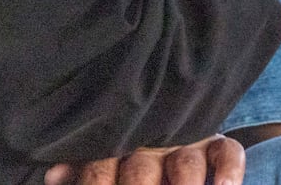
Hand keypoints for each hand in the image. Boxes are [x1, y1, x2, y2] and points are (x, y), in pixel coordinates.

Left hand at [44, 135, 244, 184]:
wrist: (169, 104)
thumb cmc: (126, 145)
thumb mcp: (103, 152)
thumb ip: (81, 166)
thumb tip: (51, 176)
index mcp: (119, 141)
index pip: (102, 165)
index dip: (96, 184)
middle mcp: (153, 140)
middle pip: (142, 170)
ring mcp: (188, 141)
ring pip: (185, 165)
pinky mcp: (216, 144)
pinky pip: (228, 153)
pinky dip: (229, 170)